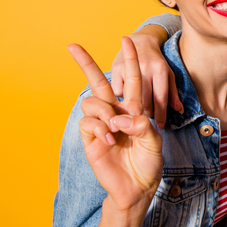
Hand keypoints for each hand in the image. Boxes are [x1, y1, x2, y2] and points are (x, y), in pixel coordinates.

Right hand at [68, 37, 162, 212]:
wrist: (137, 186)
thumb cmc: (148, 162)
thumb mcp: (154, 141)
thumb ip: (141, 125)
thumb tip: (119, 118)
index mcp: (133, 109)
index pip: (130, 79)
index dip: (129, 60)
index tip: (126, 39)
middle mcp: (115, 113)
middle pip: (98, 82)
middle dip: (85, 63)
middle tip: (72, 46)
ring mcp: (101, 125)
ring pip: (92, 102)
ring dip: (105, 113)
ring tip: (116, 131)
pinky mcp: (90, 138)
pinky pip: (89, 123)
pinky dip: (100, 129)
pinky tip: (109, 142)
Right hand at [111, 26, 181, 128]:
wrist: (140, 41)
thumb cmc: (156, 61)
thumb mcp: (168, 74)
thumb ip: (173, 93)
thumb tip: (180, 110)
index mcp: (160, 70)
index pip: (161, 98)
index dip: (161, 115)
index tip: (160, 126)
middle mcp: (145, 69)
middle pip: (145, 101)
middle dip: (147, 114)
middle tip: (148, 120)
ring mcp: (129, 68)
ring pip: (131, 99)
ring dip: (135, 110)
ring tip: (137, 114)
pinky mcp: (116, 69)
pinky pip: (118, 93)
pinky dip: (122, 99)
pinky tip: (126, 100)